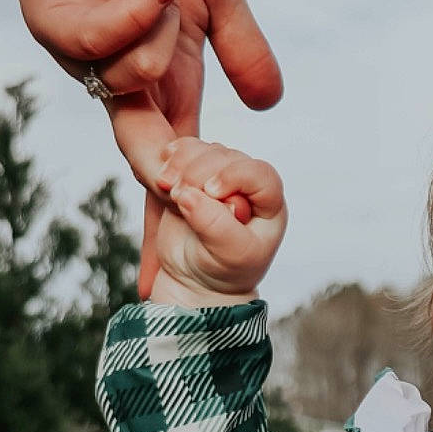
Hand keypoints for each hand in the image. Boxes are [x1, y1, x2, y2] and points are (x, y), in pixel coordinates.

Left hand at [0, 0, 284, 189]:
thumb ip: (242, 48)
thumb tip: (270, 103)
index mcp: (162, 79)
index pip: (175, 159)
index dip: (176, 210)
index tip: (179, 269)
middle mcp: (119, 76)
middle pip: (143, 150)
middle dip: (168, 172)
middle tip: (191, 192)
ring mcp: (83, 51)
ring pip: (134, 78)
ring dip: (165, 28)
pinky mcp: (52, 18)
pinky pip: (99, 40)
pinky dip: (138, 12)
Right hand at [144, 138, 286, 306]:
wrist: (197, 280)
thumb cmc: (224, 271)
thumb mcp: (230, 256)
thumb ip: (215, 226)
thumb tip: (190, 195)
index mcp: (268, 203)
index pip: (260, 174)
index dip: (234, 175)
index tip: (210, 191)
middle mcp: (247, 184)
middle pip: (227, 157)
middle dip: (199, 172)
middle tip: (179, 195)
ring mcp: (220, 176)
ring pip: (203, 151)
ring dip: (182, 164)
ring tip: (168, 188)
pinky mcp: (194, 175)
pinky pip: (184, 152)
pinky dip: (171, 159)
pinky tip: (163, 175)